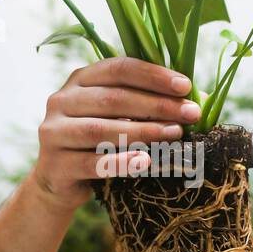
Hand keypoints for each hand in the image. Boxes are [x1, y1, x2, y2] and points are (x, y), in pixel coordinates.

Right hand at [31, 56, 201, 209]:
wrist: (59, 183)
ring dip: (143, 131)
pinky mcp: (55, 165)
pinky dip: (121, 162)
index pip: (118, 69)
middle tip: (190, 114)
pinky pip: (92, 163)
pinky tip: (146, 162)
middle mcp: (61, 100)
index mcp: (80, 80)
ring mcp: (53, 132)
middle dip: (156, 105)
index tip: (185, 87)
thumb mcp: (118, 118)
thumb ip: (147, 104)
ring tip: (174, 134)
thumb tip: (198, 100)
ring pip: (101, 130)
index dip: (153, 76)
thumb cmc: (98, 144)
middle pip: (112, 98)